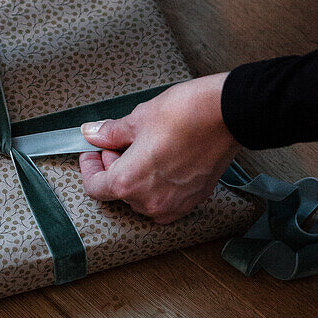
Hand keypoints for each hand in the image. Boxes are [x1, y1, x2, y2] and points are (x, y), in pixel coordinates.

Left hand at [79, 74, 237, 223]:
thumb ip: (111, 133)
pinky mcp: (194, 199)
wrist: (229, 113)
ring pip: (142, 198)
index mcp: (129, 182)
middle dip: (114, 168)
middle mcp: (150, 201)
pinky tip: (163, 161)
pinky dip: (158, 185)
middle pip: (119, 193)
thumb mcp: (138, 119)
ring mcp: (174, 204)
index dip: (89, 168)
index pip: (94, 188)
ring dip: (137, 178)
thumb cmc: (186, 114)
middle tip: (120, 143)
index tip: (92, 153)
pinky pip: (165, 200)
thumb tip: (94, 134)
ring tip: (144, 150)